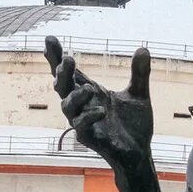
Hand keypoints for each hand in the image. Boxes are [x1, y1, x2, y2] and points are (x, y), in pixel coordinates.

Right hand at [46, 36, 153, 170]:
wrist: (140, 153)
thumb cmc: (134, 125)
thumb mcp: (139, 94)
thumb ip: (140, 73)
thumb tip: (143, 48)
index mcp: (91, 92)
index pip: (70, 72)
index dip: (57, 57)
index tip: (49, 39)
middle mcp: (83, 105)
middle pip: (63, 86)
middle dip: (62, 72)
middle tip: (67, 59)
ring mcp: (83, 122)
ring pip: (67, 107)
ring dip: (75, 96)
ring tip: (90, 88)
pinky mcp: (89, 139)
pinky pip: (82, 127)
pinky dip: (89, 117)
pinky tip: (102, 111)